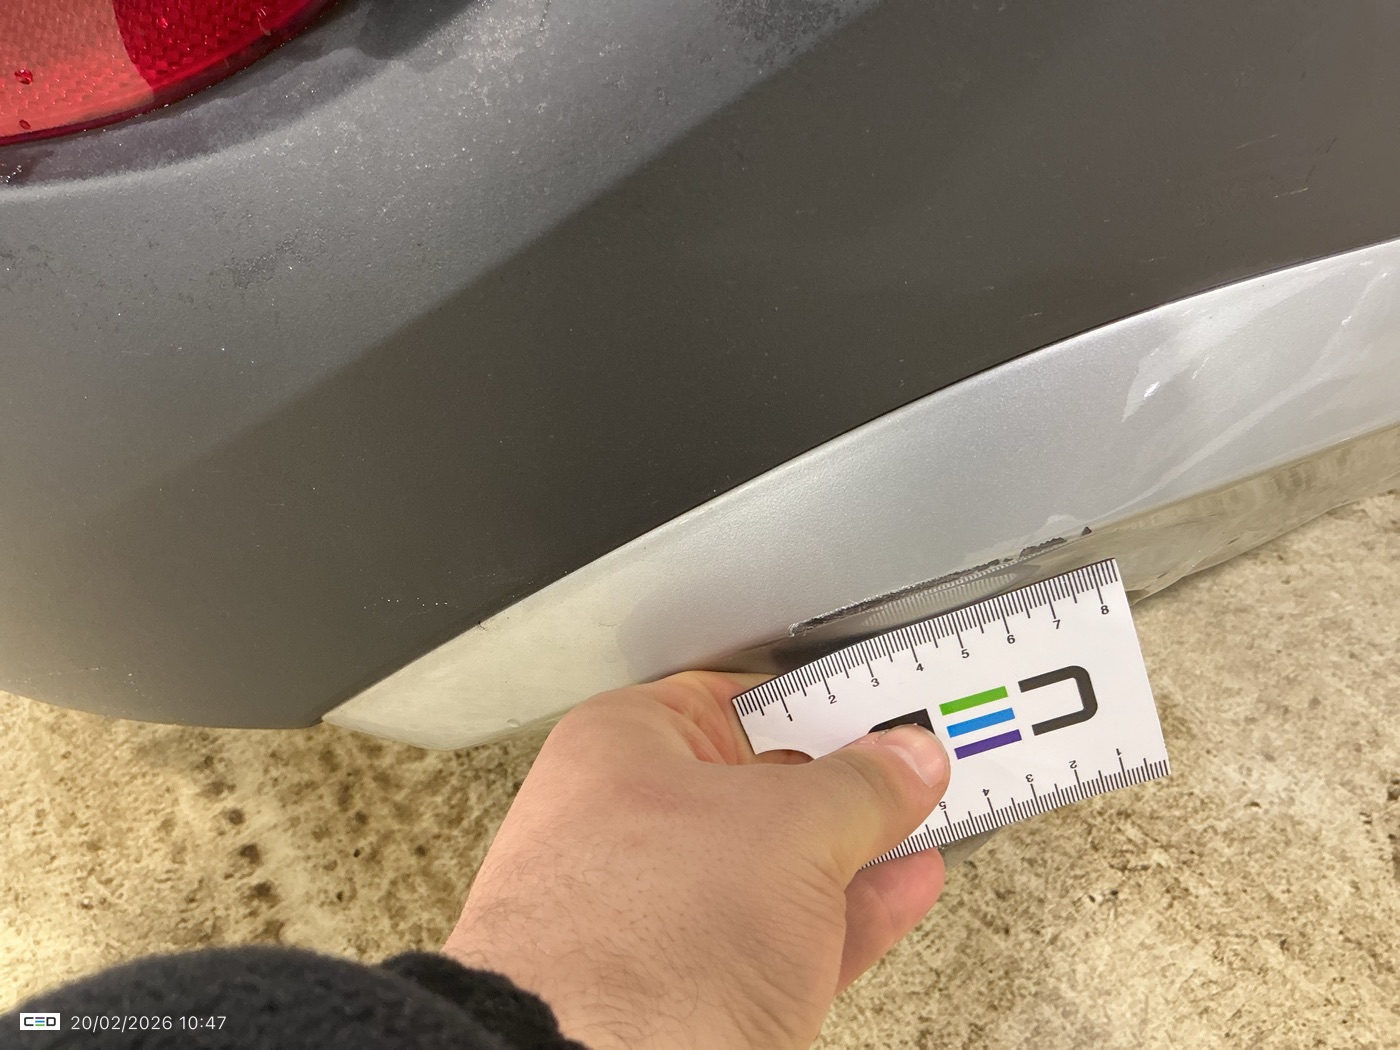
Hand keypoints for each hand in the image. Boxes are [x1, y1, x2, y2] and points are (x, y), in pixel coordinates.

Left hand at [443, 670, 949, 1049]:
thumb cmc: (635, 941)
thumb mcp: (788, 829)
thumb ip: (859, 787)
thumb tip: (903, 759)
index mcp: (622, 749)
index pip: (735, 699)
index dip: (818, 700)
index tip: (886, 707)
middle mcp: (627, 825)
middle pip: (760, 785)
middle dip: (846, 784)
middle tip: (919, 769)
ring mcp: (656, 913)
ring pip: (777, 867)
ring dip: (859, 851)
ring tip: (928, 824)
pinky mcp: (688, 987)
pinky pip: (783, 933)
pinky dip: (846, 915)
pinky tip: (899, 890)